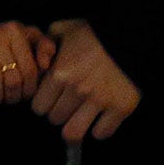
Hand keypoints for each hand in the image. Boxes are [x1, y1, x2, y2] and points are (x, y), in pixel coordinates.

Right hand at [0, 23, 55, 103]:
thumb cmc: (2, 40)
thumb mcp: (26, 37)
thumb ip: (44, 47)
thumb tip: (45, 65)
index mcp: (15, 31)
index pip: (30, 70)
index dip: (30, 88)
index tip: (25, 94)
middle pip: (13, 79)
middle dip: (13, 95)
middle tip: (11, 99)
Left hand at [32, 20, 141, 141]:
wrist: (128, 38)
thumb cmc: (91, 34)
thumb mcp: (60, 31)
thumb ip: (42, 46)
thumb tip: (36, 62)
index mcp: (58, 73)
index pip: (38, 106)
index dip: (42, 104)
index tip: (48, 100)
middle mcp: (76, 90)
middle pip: (54, 119)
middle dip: (56, 114)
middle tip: (63, 106)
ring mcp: (99, 101)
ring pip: (74, 132)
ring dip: (73, 127)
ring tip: (76, 119)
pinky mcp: (121, 108)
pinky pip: (102, 133)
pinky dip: (98, 131)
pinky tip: (97, 122)